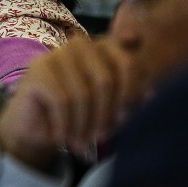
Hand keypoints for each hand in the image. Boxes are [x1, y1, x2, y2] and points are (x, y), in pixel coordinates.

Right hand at [0, 37, 144, 171]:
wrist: (36, 126)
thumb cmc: (80, 115)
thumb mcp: (113, 109)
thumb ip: (132, 98)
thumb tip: (151, 95)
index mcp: (104, 49)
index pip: (128, 63)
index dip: (131, 94)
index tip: (125, 118)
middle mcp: (80, 45)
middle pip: (105, 80)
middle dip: (106, 115)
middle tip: (103, 137)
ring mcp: (56, 55)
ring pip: (82, 94)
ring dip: (84, 125)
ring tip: (83, 141)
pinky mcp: (38, 70)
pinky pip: (61, 101)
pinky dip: (66, 125)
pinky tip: (64, 137)